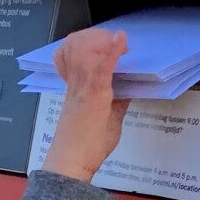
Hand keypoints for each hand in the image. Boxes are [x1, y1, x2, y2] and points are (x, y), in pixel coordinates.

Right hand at [40, 27, 129, 182]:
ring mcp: (83, 87)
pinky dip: (112, 51)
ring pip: (84, 48)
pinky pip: (101, 67)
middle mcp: (76, 84)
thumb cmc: (84, 147)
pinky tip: (120, 40)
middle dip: (95, 36)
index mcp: (76, 88)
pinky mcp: (94, 94)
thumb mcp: (106, 118)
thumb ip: (116, 102)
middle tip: (116, 42)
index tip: (105, 41)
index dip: (85, 41)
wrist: (71, 163)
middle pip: (75, 44)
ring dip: (102, 41)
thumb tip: (129, 90)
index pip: (71, 53)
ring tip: (121, 46)